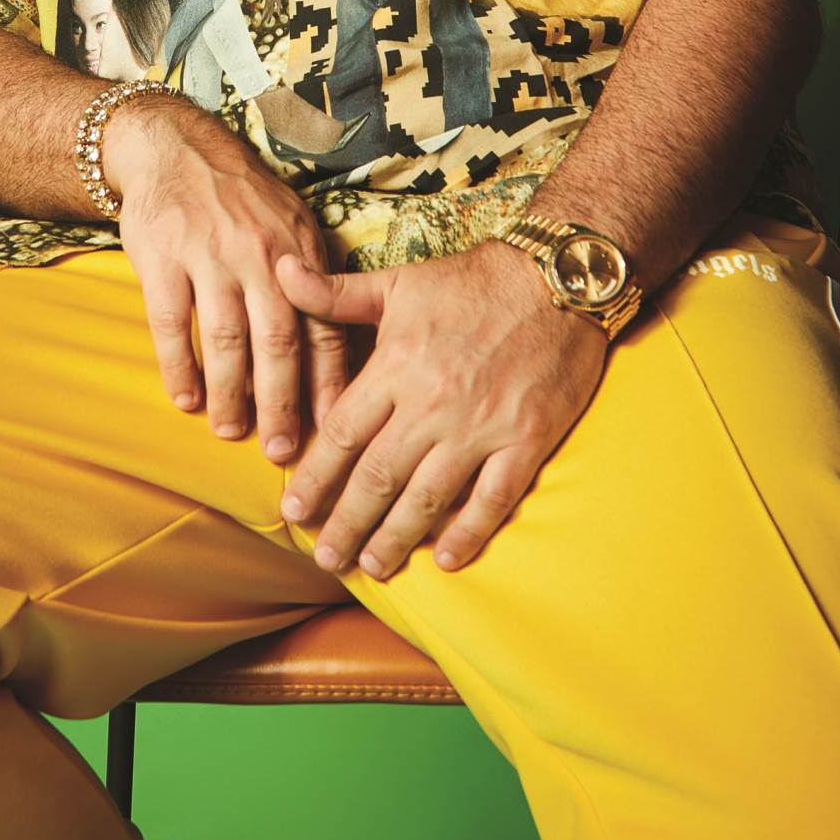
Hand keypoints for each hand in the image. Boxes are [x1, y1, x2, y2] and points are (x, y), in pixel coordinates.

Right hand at [105, 100, 350, 463]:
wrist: (176, 147)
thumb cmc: (241, 198)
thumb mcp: (292, 225)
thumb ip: (313, 281)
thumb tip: (341, 351)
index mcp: (298, 253)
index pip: (322, 327)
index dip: (328, 383)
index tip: (333, 431)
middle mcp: (259, 256)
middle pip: (278, 342)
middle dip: (282, 403)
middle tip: (281, 451)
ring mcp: (209, 256)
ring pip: (225, 339)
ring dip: (229, 393)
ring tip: (230, 430)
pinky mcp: (162, 258)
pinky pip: (171, 324)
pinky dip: (178, 366)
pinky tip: (185, 398)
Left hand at [276, 242, 606, 574]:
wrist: (559, 276)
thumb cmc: (474, 281)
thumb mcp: (397, 282)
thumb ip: (334, 293)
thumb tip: (280, 272)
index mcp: (397, 364)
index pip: (342, 435)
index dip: (315, 477)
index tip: (294, 510)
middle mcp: (433, 401)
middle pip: (377, 476)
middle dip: (346, 522)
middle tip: (326, 557)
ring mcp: (482, 425)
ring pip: (427, 497)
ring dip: (395, 538)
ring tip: (372, 566)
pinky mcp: (527, 439)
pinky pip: (493, 498)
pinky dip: (468, 533)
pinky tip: (447, 561)